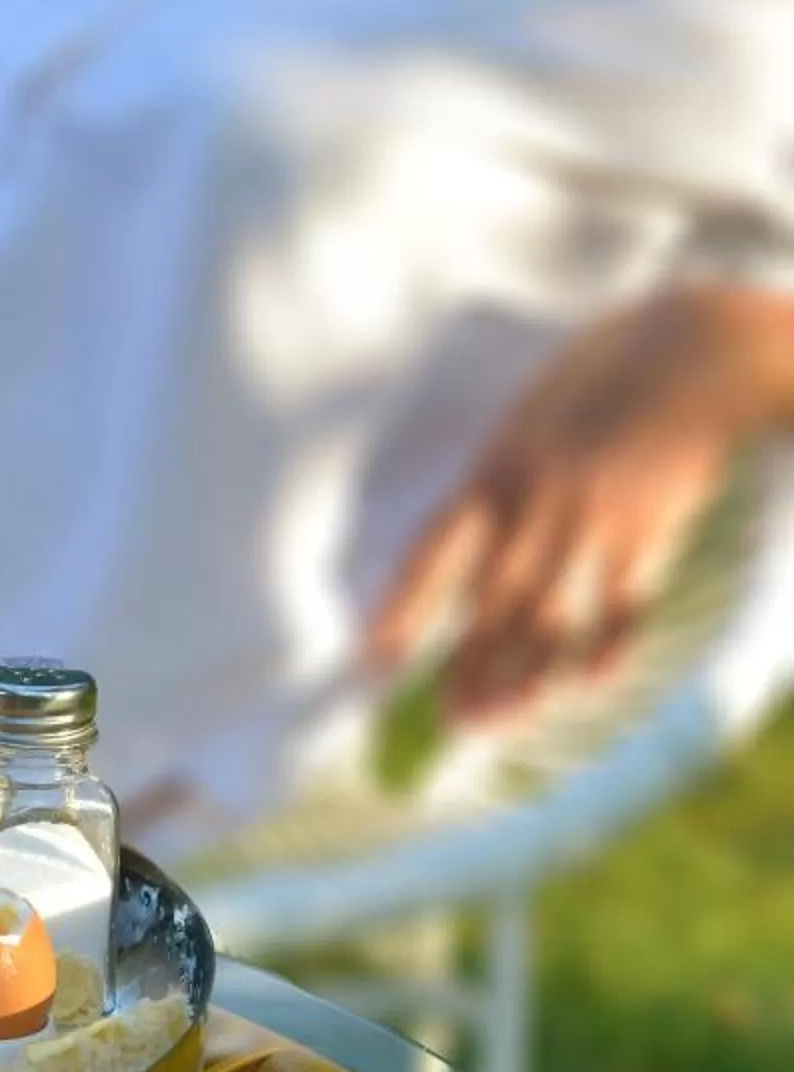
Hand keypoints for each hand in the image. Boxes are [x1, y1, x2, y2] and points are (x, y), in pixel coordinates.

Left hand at [369, 285, 793, 719]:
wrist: (695, 348)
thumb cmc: (603, 379)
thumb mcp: (529, 419)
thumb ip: (498, 481)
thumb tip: (467, 548)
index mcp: (493, 471)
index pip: (431, 553)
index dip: (402, 611)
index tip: (375, 661)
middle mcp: (534, 501)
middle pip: (490, 601)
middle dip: (468, 666)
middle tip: (452, 723)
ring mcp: (593, 516)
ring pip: (552, 612)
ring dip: (530, 673)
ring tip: (509, 718)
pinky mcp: (652, 525)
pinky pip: (624, 600)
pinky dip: (608, 644)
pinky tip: (589, 685)